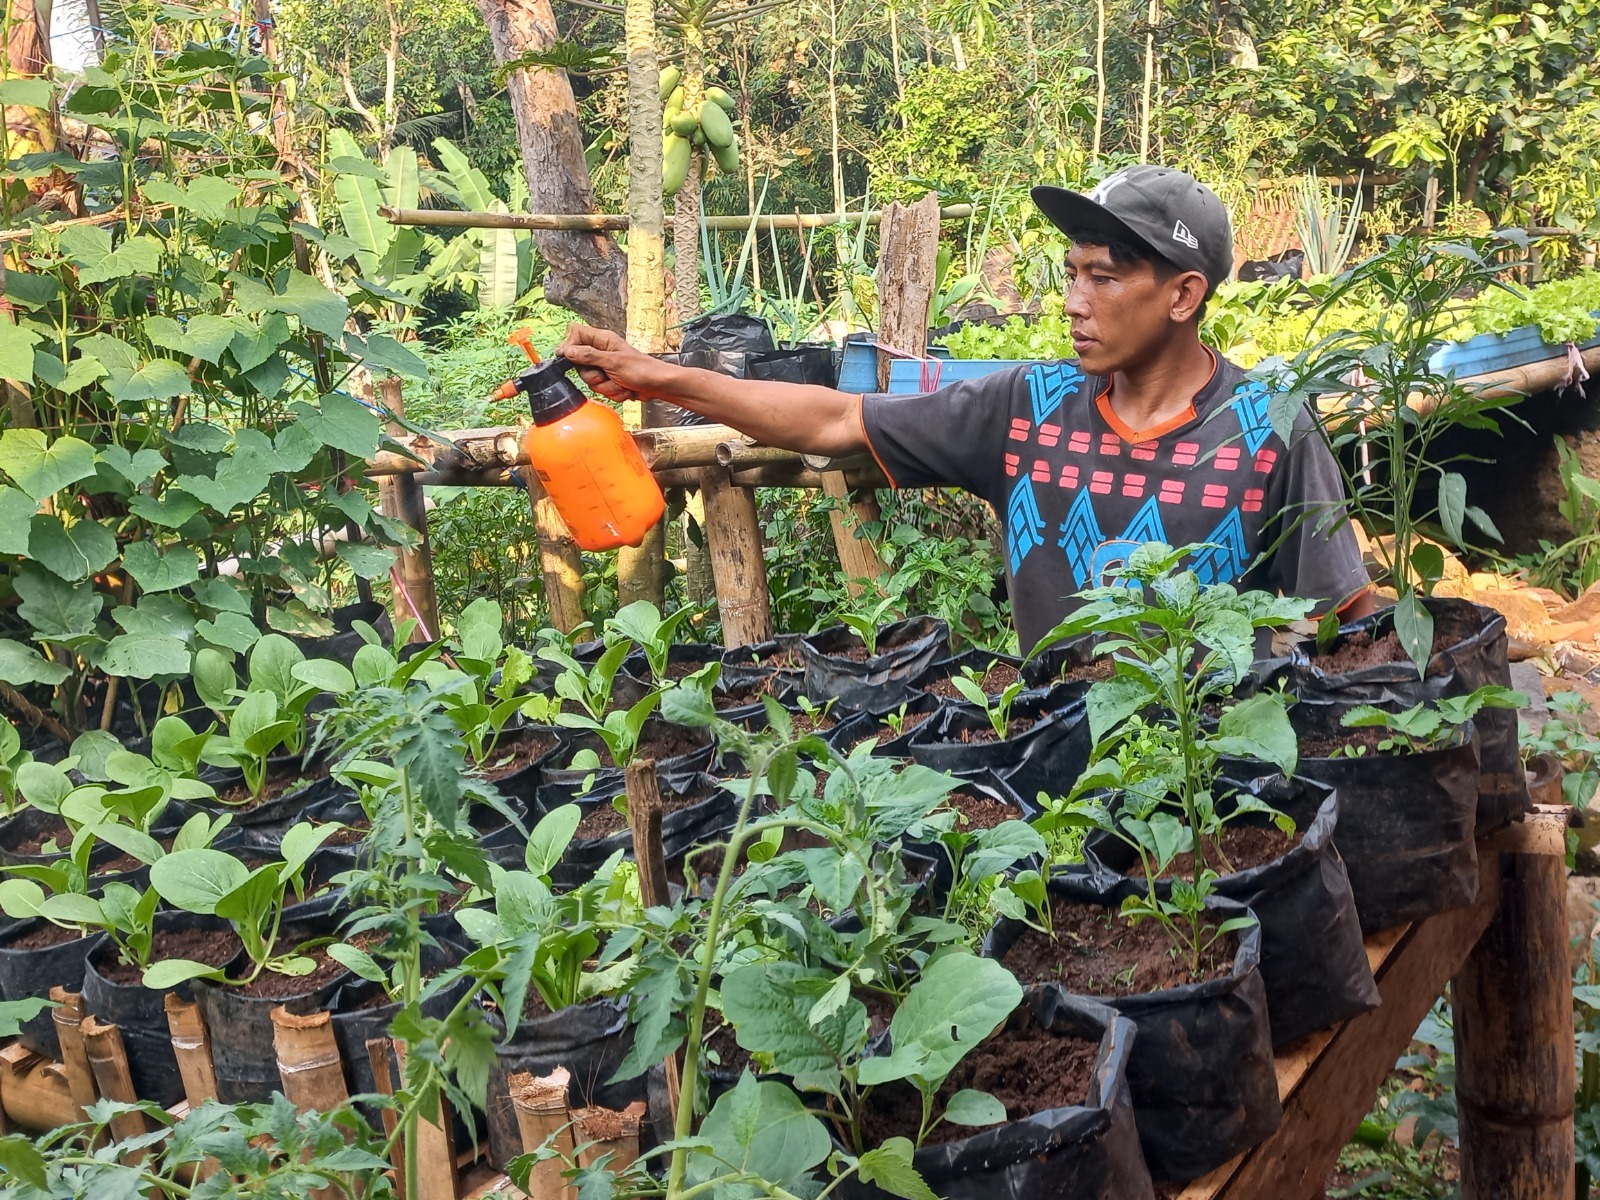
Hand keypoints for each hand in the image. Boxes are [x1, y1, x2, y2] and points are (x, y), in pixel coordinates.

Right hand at [555, 324, 678, 404]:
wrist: (658, 386)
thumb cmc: (642, 369)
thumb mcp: (613, 362)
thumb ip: (588, 356)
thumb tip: (567, 351)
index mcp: (602, 339)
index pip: (575, 334)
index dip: (569, 346)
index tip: (570, 358)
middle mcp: (601, 351)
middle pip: (579, 364)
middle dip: (593, 375)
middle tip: (607, 374)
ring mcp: (604, 367)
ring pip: (589, 380)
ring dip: (606, 386)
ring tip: (620, 381)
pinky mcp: (609, 380)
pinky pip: (600, 389)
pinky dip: (613, 392)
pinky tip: (624, 388)